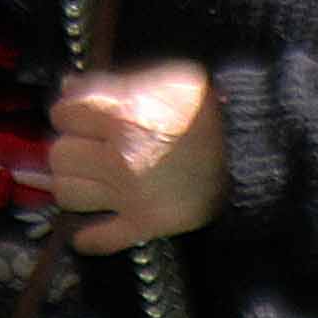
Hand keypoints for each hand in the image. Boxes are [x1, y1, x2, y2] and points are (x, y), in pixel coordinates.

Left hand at [47, 62, 225, 252]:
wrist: (257, 148)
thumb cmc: (211, 109)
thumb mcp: (168, 79)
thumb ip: (114, 83)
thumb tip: (66, 88)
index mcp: (126, 115)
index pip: (64, 113)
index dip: (72, 112)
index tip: (84, 115)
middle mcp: (121, 157)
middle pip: (60, 155)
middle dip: (72, 147)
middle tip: (90, 146)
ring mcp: (132, 195)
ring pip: (68, 194)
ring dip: (76, 185)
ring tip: (92, 179)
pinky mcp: (147, 224)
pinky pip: (100, 238)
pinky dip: (90, 237)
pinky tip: (91, 227)